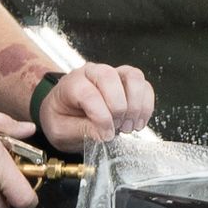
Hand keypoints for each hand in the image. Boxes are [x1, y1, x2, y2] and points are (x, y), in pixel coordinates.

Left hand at [39, 63, 153, 150]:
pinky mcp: (129, 83)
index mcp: (72, 82)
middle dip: (118, 108)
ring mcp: (114, 75)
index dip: (101, 117)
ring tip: (129, 126)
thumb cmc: (62, 118)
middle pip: (111, 78)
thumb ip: (81, 130)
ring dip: (136, 105)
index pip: (89, 93)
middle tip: (117, 128)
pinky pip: (145, 87)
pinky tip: (137, 122)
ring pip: (133, 77)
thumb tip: (105, 133)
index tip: (105, 135)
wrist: (65, 113)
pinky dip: (146, 106)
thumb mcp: (61, 130)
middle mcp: (94, 73)